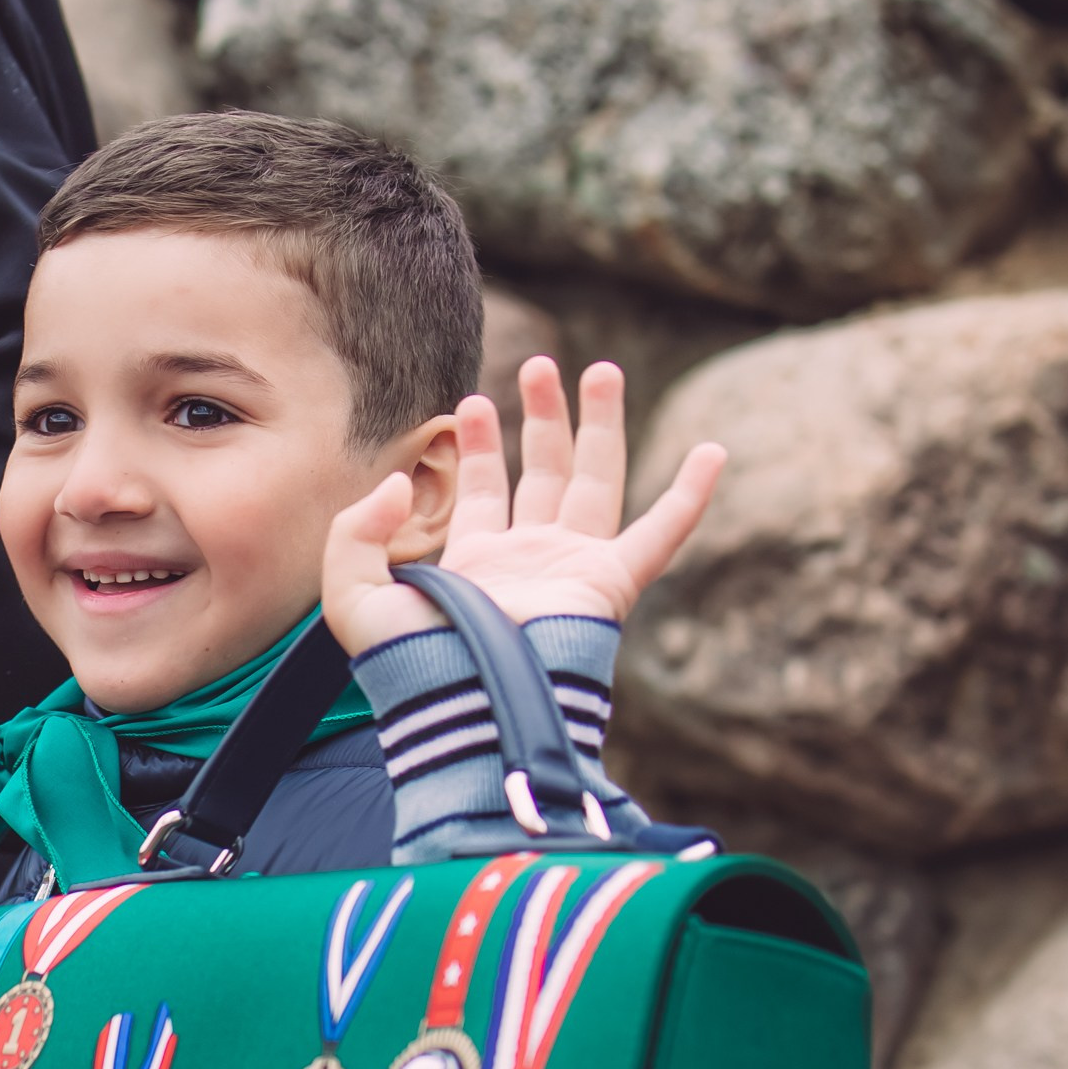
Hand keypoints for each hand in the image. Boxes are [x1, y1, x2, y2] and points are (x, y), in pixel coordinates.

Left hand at [323, 358, 724, 658]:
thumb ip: (359, 532)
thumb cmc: (410, 664)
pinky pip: (661, 533)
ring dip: (601, 426)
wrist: (463, 704)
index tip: (473, 399)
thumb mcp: (355, 594)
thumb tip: (400, 481)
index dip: (482, 445)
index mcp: (477, 565)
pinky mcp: (609, 584)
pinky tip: (712, 452)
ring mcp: (573, 570)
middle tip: (542, 365)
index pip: (485, 491)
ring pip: (596, 482)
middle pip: (546, 474)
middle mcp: (530, 561)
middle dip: (545, 417)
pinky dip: (691, 495)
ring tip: (602, 369)